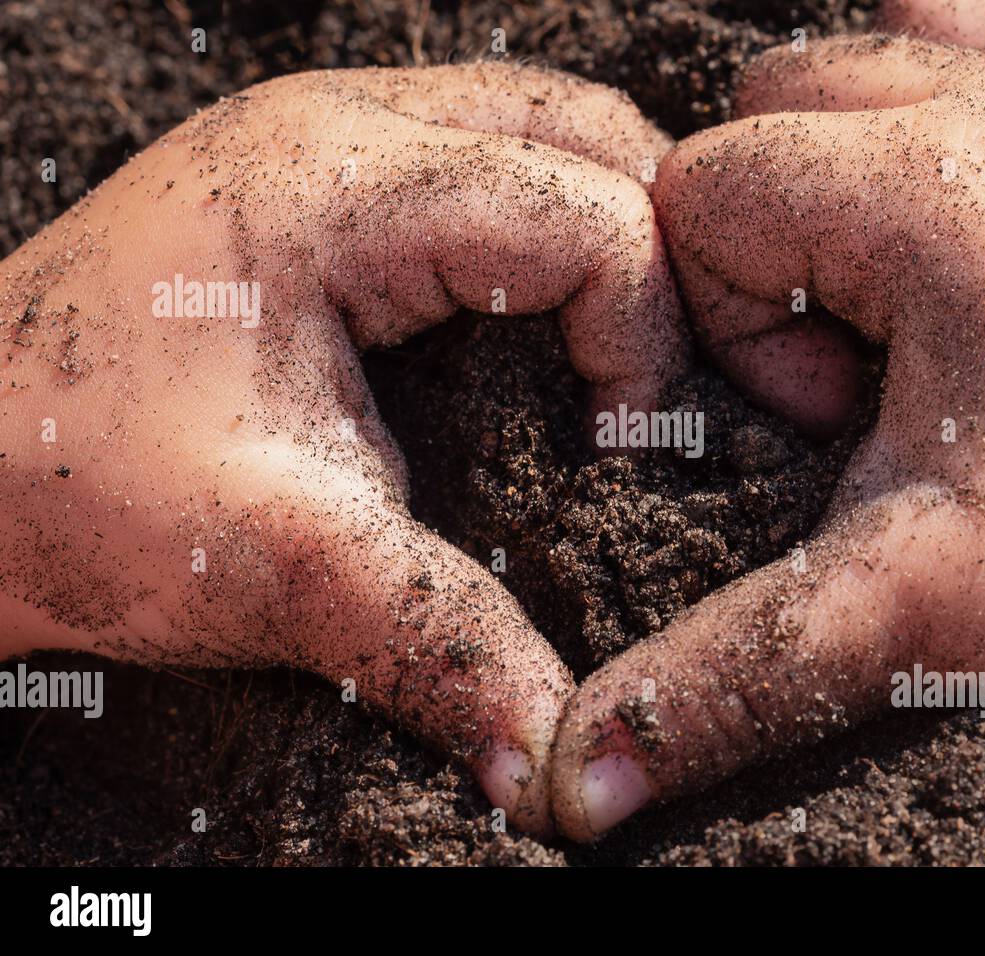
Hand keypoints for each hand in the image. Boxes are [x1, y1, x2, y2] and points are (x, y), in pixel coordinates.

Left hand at [0, 62, 684, 835]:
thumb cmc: (71, 486)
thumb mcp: (276, 564)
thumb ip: (437, 642)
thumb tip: (556, 750)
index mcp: (341, 186)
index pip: (592, 218)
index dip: (647, 338)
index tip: (626, 453)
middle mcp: (347, 126)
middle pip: (592, 132)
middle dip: (660, 257)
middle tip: (655, 385)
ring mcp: (335, 139)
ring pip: (549, 130)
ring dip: (612, 231)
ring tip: (620, 354)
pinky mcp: (330, 183)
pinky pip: (494, 161)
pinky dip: (552, 230)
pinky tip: (547, 325)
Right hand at [548, 0, 984, 862]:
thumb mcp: (904, 609)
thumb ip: (724, 674)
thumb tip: (581, 785)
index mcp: (924, 191)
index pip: (705, 186)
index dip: (723, 312)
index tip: (819, 412)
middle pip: (781, 107)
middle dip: (779, 235)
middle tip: (862, 366)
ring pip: (885, 55)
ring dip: (856, 170)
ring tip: (915, 299)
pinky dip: (959, 107)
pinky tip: (980, 225)